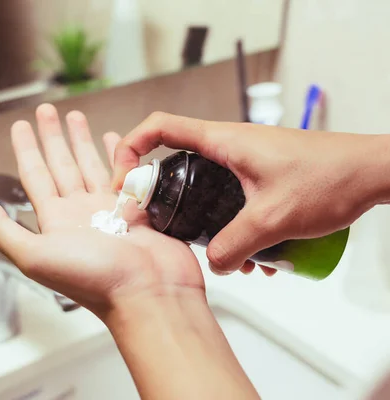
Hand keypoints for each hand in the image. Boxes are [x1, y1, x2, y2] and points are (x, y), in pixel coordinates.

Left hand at [0, 104, 204, 318]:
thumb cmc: (93, 278)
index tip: (20, 125)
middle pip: (61, 165)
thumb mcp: (35, 255)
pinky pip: (123, 175)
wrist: (147, 293)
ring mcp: (108, 210)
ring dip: (81, 141)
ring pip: (90, 166)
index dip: (26, 149)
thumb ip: (2, 228)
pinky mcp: (135, 209)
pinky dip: (117, 157)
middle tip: (46, 109)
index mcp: (54, 221)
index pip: (34, 175)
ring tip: (76, 116)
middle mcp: (78, 213)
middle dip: (52, 137)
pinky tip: (114, 141)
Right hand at [112, 112, 380, 274]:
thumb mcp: (274, 219)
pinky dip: (234, 223)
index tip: (123, 182)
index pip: (157, 127)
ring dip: (206, 219)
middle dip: (165, 198)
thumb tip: (216, 265)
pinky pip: (231, 197)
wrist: (372, 173)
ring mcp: (244, 160)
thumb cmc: (331, 177)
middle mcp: (228, 145)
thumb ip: (235, 246)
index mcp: (222, 141)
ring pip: (205, 186)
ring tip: (229, 257)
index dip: (129, 148)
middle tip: (163, 229)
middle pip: (174, 161)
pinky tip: (259, 257)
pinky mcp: (259, 175)